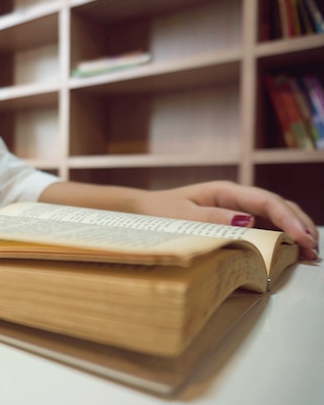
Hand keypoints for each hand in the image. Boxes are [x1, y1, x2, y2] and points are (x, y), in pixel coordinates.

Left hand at [40, 180, 318, 259]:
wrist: (140, 214)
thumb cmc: (158, 213)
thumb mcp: (182, 216)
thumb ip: (213, 218)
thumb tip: (247, 220)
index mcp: (225, 192)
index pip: (266, 201)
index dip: (288, 219)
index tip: (303, 238)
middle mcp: (234, 198)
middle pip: (277, 206)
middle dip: (299, 225)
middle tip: (313, 250)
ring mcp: (234, 209)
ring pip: (273, 216)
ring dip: (293, 231)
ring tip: (310, 253)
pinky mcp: (230, 222)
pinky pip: (261, 227)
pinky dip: (277, 237)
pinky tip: (288, 251)